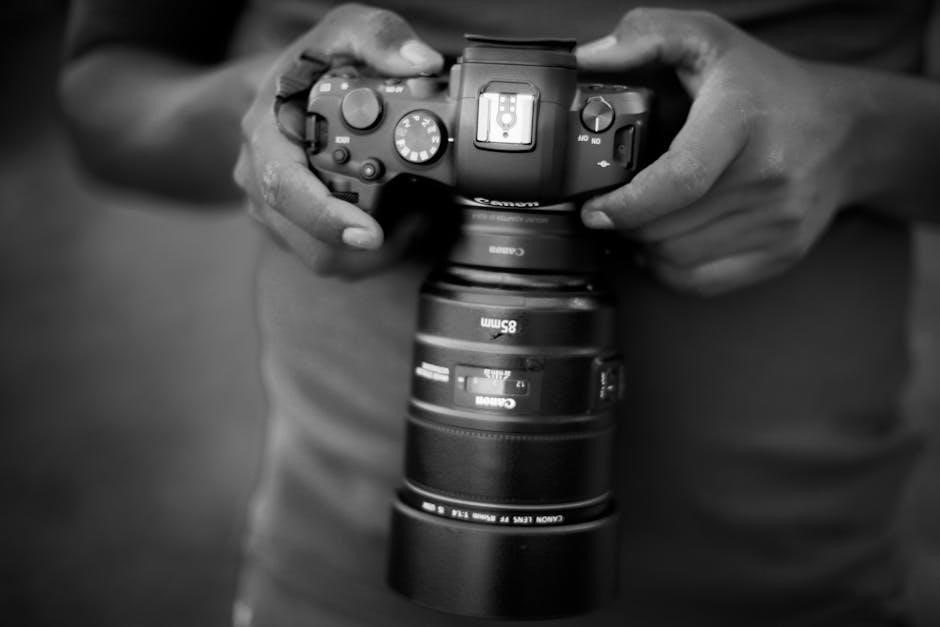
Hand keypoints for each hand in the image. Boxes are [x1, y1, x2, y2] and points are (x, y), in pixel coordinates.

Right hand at [234, 3, 442, 275]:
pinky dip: (371, 250)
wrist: (275, 92)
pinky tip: (399, 220)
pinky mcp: (292, 229)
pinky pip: (332, 257)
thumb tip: (423, 63)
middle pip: (311, 242)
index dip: (328, 218)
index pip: (286, 190)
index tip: (371, 234)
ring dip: (377, 251)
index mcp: (267, 136)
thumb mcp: (341, 32)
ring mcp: (274, 210)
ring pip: (325, 258)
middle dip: (372, 244)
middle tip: (422, 219)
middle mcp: (262, 180)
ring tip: (417, 216)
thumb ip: (379, 37)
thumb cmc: (310, 65)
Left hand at [576, 9, 854, 294]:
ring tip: (640, 219)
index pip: (680, 178)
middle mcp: (767, 175)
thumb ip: (647, 34)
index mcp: (742, 120)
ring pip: (677, 259)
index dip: (627, 204)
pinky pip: (701, 281)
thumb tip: (589, 59)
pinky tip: (664, 242)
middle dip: (625, 222)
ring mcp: (778, 221)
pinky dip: (670, 269)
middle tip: (611, 206)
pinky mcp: (781, 253)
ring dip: (644, 246)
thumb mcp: (710, 39)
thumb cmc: (767, 87)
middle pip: (667, 227)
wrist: (847, 131)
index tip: (595, 208)